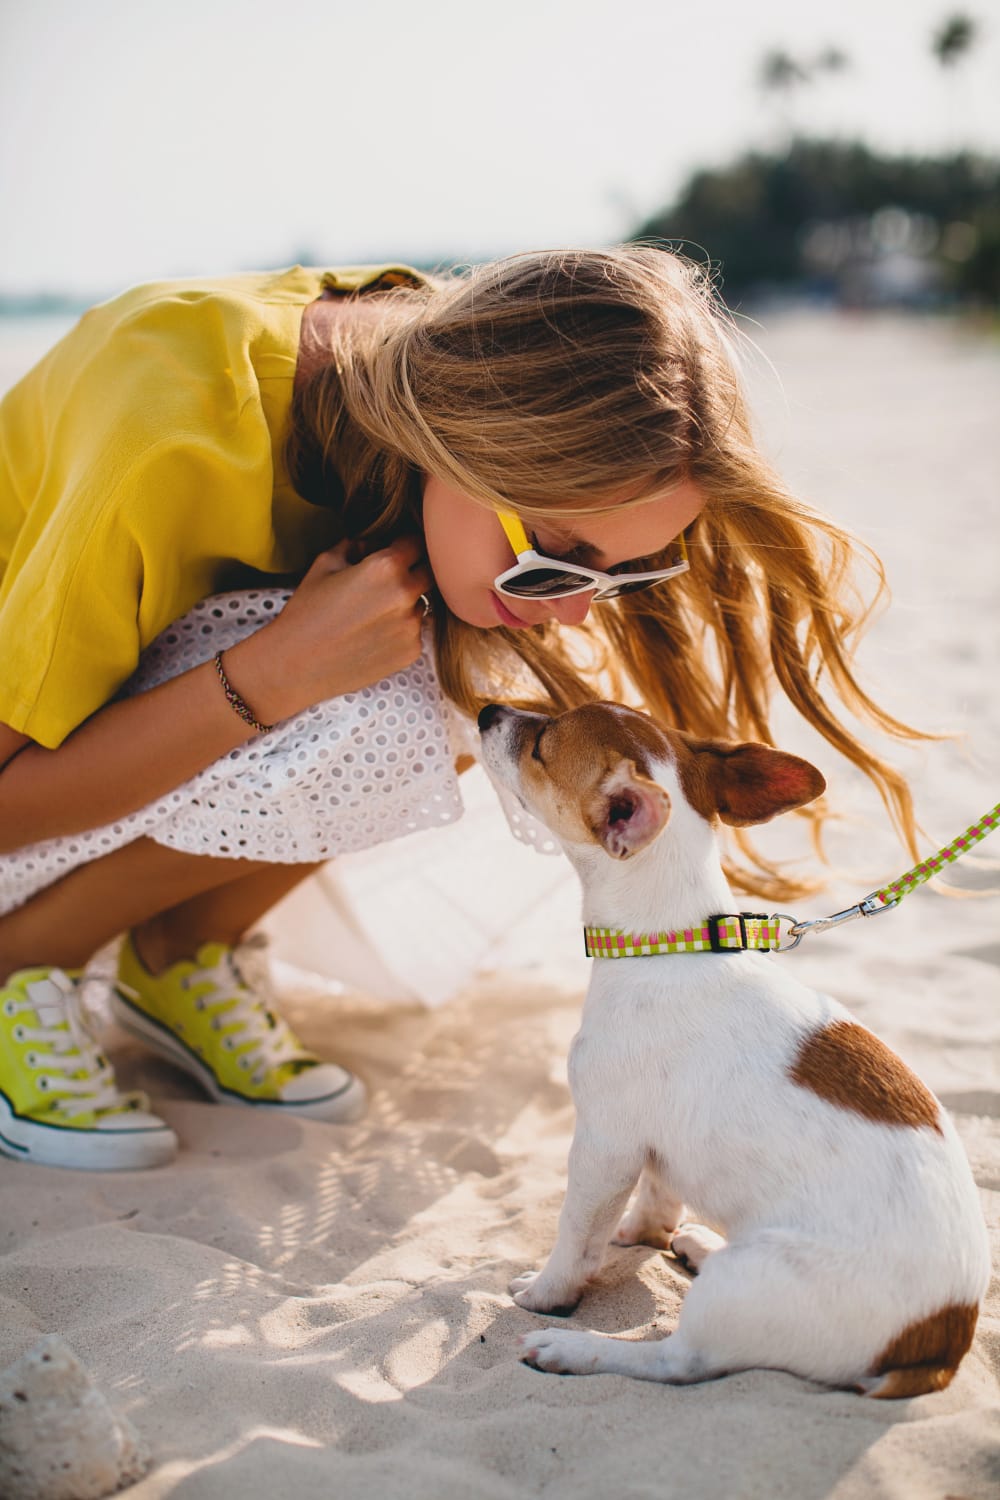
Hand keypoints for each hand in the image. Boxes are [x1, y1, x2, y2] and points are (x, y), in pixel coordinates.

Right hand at [228, 537, 432, 719]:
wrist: (296, 664)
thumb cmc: (306, 610)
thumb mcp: (325, 563)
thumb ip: (356, 544)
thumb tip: (372, 542)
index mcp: (386, 566)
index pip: (417, 543)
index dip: (405, 545)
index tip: (397, 551)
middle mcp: (406, 595)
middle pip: (428, 573)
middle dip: (412, 573)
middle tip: (386, 584)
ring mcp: (412, 626)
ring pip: (422, 604)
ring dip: (407, 604)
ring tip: (372, 615)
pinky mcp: (412, 652)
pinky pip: (415, 632)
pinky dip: (400, 631)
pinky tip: (372, 636)